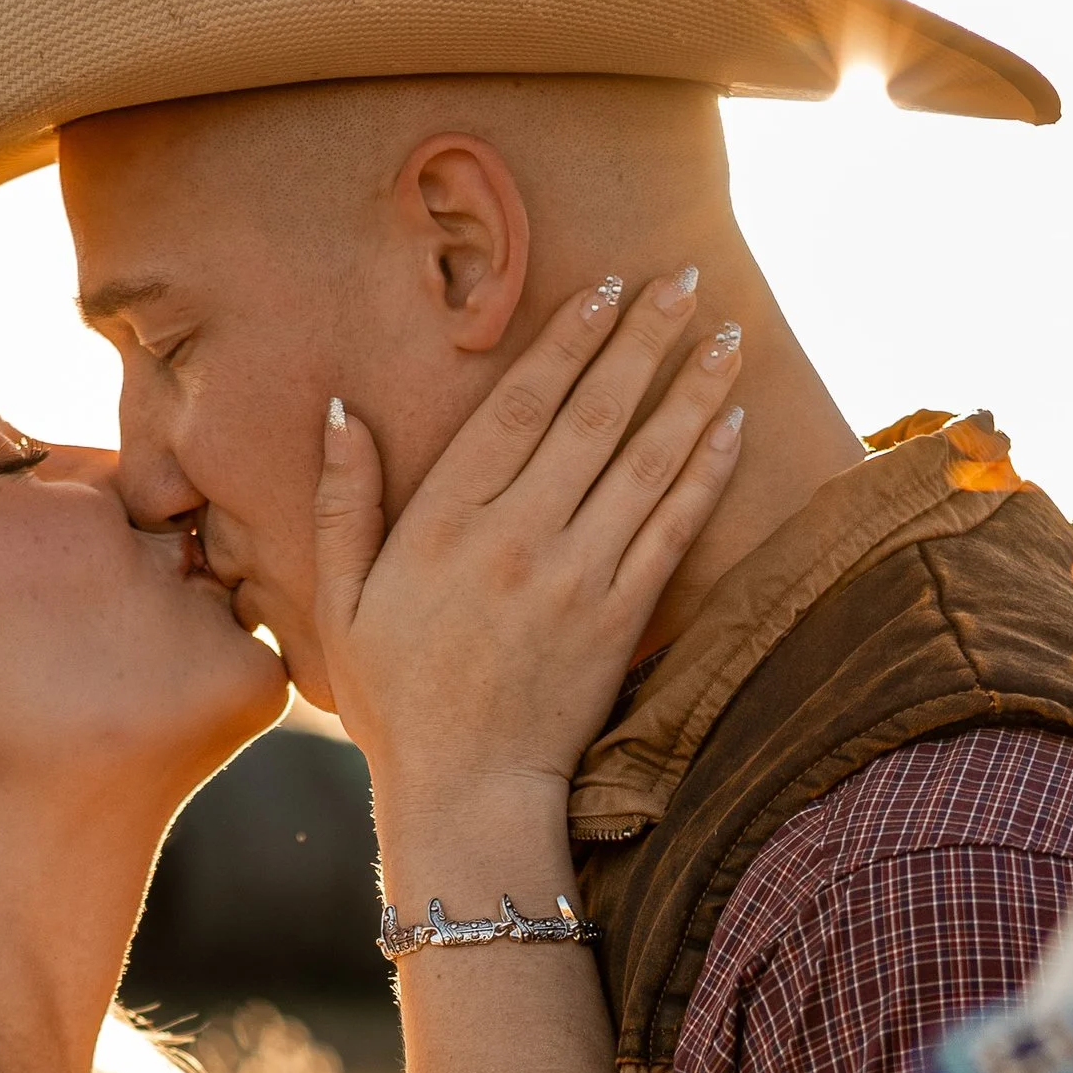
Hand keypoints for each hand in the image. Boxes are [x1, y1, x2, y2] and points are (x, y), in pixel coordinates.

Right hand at [315, 271, 744, 819]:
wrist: (466, 794)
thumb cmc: (395, 700)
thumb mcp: (340, 602)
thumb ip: (342, 504)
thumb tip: (342, 413)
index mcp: (443, 524)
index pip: (516, 408)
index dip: (566, 340)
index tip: (604, 286)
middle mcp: (516, 538)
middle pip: (593, 416)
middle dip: (643, 339)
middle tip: (685, 279)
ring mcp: (576, 577)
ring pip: (645, 461)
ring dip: (691, 390)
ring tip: (727, 334)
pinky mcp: (620, 618)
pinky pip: (673, 528)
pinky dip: (707, 471)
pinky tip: (732, 423)